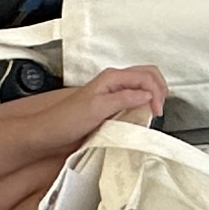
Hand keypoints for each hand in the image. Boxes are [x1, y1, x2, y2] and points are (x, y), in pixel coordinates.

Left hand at [40, 66, 167, 152]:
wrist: (49, 133)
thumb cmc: (66, 120)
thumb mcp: (97, 108)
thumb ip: (123, 99)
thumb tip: (146, 95)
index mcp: (111, 78)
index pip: (145, 76)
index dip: (156, 92)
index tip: (156, 111)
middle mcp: (113, 82)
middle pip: (147, 75)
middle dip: (159, 89)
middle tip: (159, 109)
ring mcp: (113, 93)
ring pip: (143, 85)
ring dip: (153, 95)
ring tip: (153, 111)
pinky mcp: (112, 105)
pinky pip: (134, 98)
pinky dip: (144, 104)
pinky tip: (142, 116)